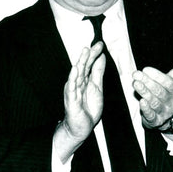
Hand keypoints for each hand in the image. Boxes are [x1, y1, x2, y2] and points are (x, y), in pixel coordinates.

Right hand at [55, 42, 104, 159]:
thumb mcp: (97, 87)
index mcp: (84, 79)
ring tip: (85, 52)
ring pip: (77, 74)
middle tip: (96, 45)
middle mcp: (77, 82)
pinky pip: (72, 87)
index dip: (94, 54)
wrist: (81, 127)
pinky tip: (75, 70)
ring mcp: (73, 90)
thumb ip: (98, 72)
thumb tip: (101, 57)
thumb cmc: (88, 108)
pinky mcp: (71, 99)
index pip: (90, 64)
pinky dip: (73, 78)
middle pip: (84, 66)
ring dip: (81, 63)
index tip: (101, 44)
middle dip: (90, 55)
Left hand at [133, 48, 172, 129]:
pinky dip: (146, 109)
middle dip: (147, 82)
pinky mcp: (157, 121)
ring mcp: (165, 112)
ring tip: (135, 84)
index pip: (169, 83)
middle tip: (136, 74)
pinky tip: (141, 102)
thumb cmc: (170, 90)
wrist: (171, 114)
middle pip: (160, 92)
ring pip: (154, 102)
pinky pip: (152, 115)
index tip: (146, 68)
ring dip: (144, 93)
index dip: (158, 76)